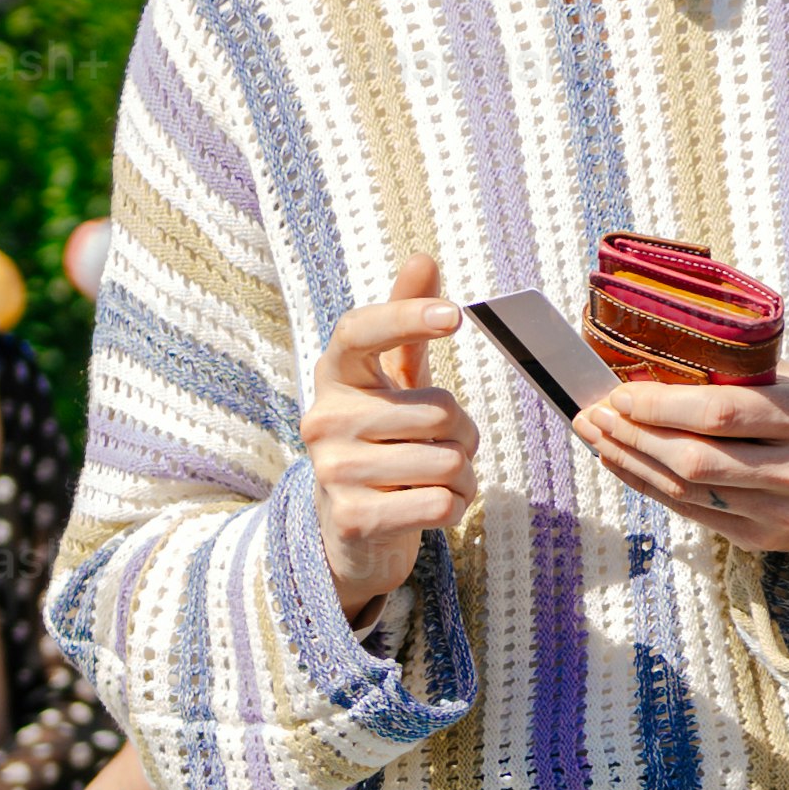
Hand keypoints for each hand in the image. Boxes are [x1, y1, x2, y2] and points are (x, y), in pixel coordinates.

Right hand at [301, 253, 481, 620]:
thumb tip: (423, 258)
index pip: (361, 331)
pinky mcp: (352, 518)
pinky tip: (431, 508)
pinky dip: (455, 508)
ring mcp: (333, 471)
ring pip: (447, 460)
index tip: (454, 316)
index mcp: (335, 376)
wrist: (353, 531)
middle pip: (439, 410)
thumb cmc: (383, 443)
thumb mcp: (393, 383)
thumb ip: (409, 324)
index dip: (406, 316)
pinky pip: (440, 502)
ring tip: (435, 480)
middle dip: (465, 435)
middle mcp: (324, 418)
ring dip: (463, 476)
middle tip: (443, 448)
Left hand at [572, 371, 788, 556]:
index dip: (663, 406)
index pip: (723, 413)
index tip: (621, 394)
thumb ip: (732, 375)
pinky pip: (689, 511)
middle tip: (595, 414)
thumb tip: (644, 369)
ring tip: (598, 436)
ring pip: (687, 489)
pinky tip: (622, 462)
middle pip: (697, 458)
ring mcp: (783, 512)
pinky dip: (647, 484)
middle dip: (636, 435)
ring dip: (632, 461)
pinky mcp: (761, 538)